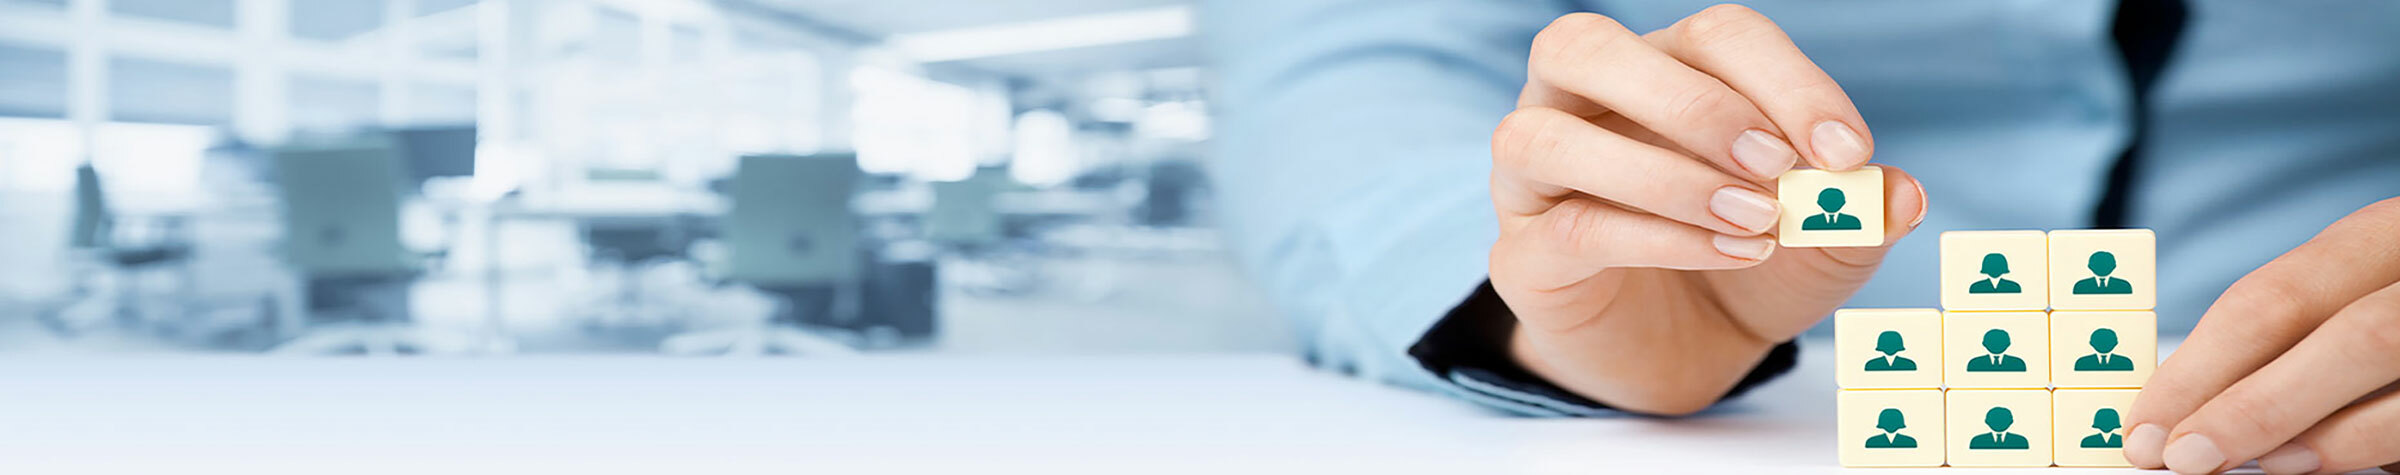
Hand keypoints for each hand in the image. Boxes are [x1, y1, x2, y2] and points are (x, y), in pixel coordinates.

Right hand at [1487, 6, 1926, 414]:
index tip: (1849, 151)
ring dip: (1661, 172)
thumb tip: (1902, 193)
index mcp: (1661, 72)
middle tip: (1778, 165)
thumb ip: (1857, 212)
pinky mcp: (1523, 255)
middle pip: (1586, 47)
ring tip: (1753, 218)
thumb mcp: (1822, 245)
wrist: (1684, 358)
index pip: (1711, 37)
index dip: (1785, 81)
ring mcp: (1535, 179)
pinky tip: (1731, 254)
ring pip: (1547, 135)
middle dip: (1692, 102)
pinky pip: (1570, 229)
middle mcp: (1581, 106)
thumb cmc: (1745, 270)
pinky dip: (1658, 238)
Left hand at [2123, 197, 2399, 473]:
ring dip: (2329, 436)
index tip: (2144, 426)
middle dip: (2259, 405)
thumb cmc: (2383, 317)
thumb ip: (2282, 341)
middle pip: (2356, 337)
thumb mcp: (2342, 296)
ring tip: (2263, 464)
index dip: (2201, 367)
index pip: (2277, 296)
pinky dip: (2382, 447)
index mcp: (2386, 234)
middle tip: (2185, 457)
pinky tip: (2329, 465)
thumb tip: (2181, 410)